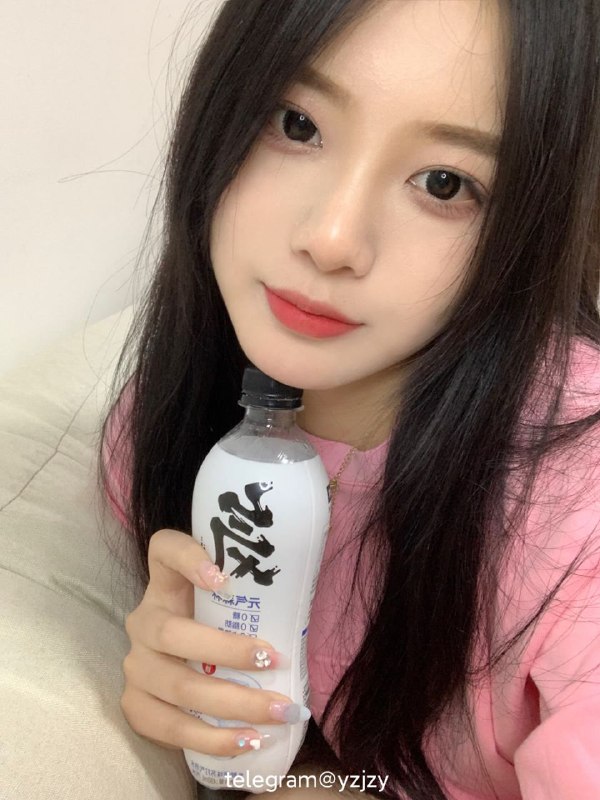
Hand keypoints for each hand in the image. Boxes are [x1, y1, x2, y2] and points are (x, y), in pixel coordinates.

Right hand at [120, 528, 303, 755]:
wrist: (187, 668)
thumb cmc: (222, 626)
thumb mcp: (231, 601)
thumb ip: (254, 592)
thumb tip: (309, 597)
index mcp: (165, 582)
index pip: (165, 549)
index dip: (189, 559)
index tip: (224, 578)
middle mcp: (143, 621)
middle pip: (173, 633)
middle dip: (229, 652)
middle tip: (276, 661)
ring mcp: (135, 665)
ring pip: (178, 687)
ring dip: (233, 704)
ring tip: (278, 713)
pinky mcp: (135, 705)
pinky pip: (169, 728)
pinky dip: (213, 739)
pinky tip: (249, 741)